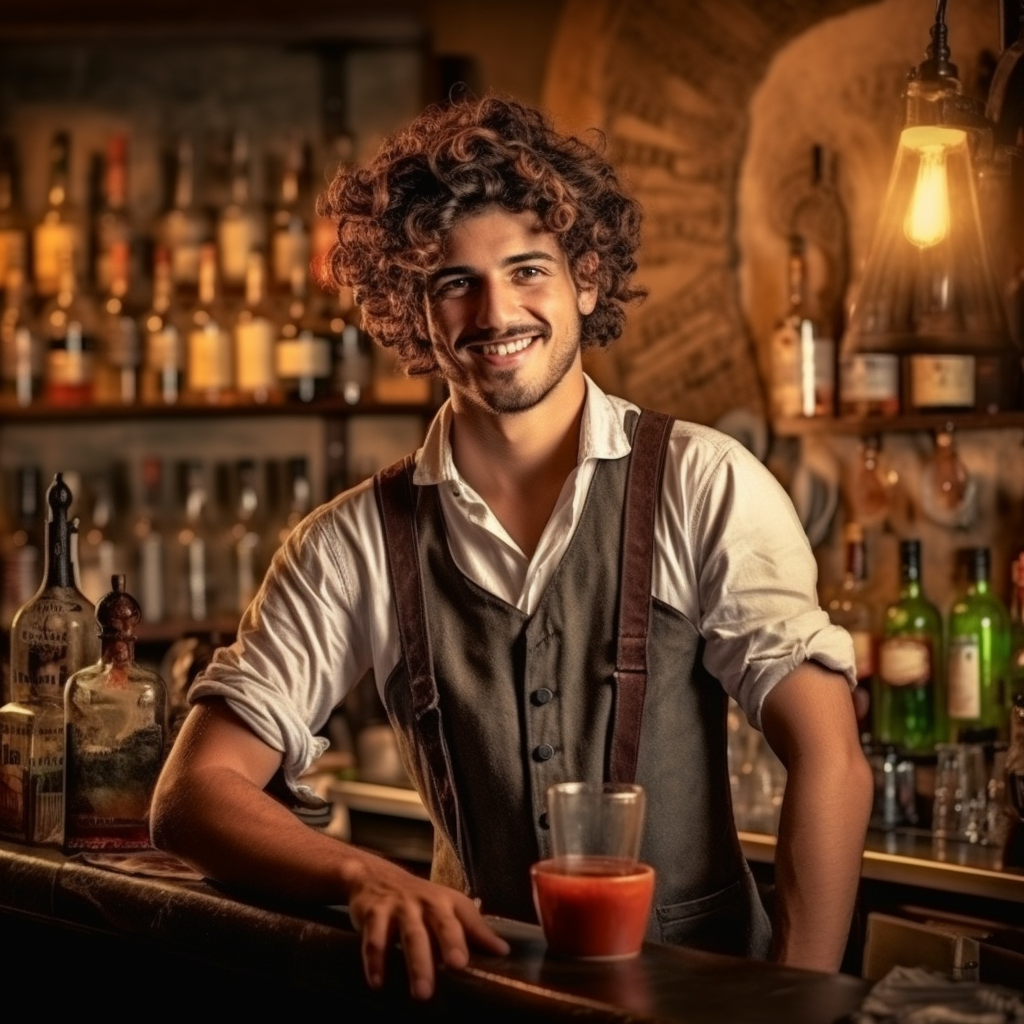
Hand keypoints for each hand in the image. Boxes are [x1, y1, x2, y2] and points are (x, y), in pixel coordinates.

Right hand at [346, 858, 509, 999]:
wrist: (376, 876)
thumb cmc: (420, 900)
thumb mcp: (448, 907)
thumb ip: (473, 930)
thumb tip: (503, 951)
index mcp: (448, 902)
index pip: (469, 917)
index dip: (482, 934)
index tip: (498, 953)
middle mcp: (427, 902)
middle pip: (441, 924)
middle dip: (450, 945)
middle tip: (458, 967)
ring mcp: (400, 906)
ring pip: (411, 935)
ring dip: (417, 963)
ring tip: (422, 993)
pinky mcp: (374, 913)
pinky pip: (374, 939)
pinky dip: (375, 961)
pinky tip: (378, 982)